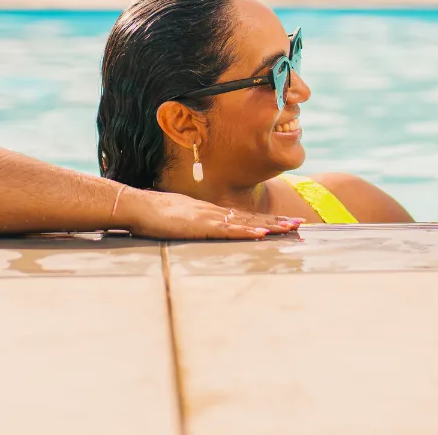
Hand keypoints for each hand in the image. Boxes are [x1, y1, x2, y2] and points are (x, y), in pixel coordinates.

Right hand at [117, 189, 302, 239]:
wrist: (137, 205)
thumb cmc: (154, 213)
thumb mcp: (181, 218)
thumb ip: (195, 223)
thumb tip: (204, 229)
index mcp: (211, 211)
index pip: (245, 216)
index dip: (267, 219)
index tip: (286, 222)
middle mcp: (214, 212)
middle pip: (252, 217)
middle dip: (277, 221)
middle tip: (300, 224)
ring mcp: (208, 218)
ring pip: (246, 222)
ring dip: (269, 226)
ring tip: (290, 228)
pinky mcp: (199, 226)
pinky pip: (227, 230)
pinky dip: (245, 231)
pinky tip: (260, 233)